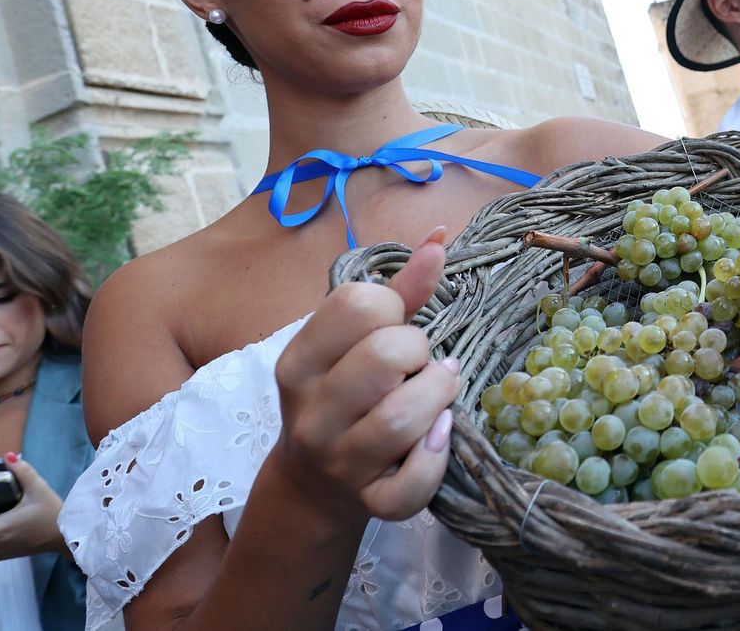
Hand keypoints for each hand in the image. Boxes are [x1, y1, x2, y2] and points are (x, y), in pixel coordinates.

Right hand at [271, 226, 461, 521]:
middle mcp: (311, 412)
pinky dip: (437, 457)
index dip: (393, 308)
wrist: (312, 486)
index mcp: (299, 361)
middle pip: (385, 356)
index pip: (358, 305)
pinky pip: (411, 485)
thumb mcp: (356, 342)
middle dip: (419, 352)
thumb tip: (439, 236)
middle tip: (418, 365)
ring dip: (437, 397)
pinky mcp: (368, 503)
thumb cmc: (344, 395)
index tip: (392, 327)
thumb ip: (401, 291)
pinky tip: (439, 436)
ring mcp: (337, 461)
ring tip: (438, 393)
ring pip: (401, 419)